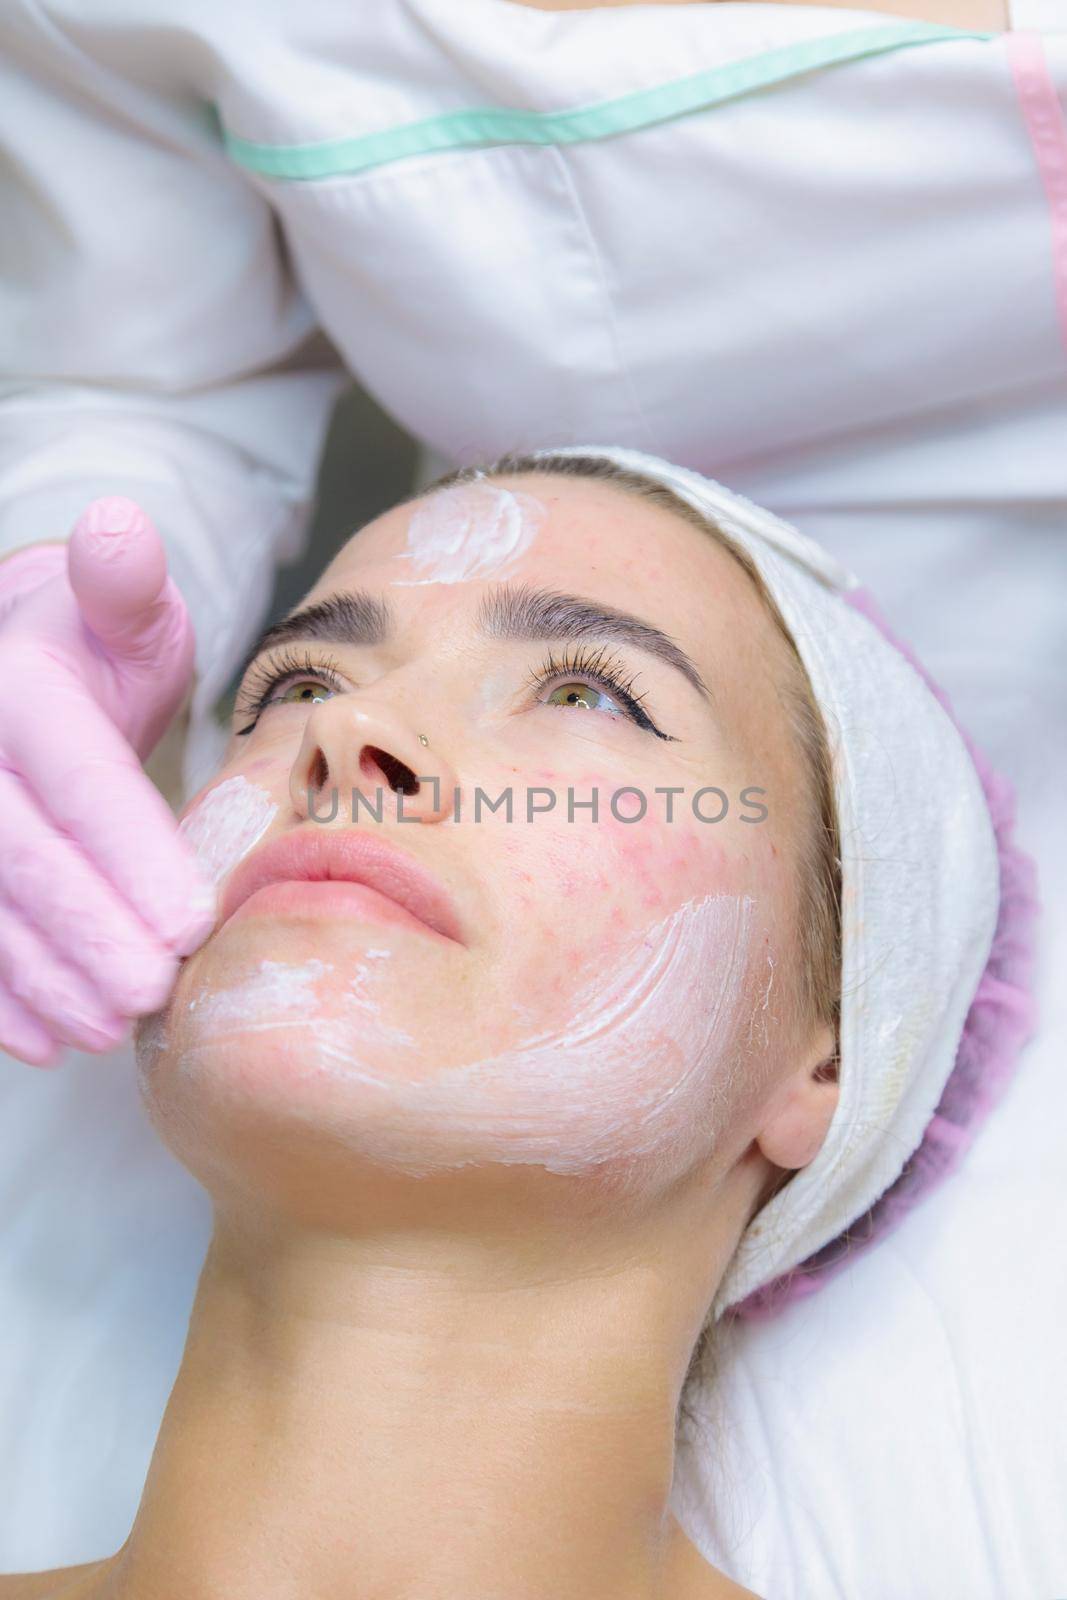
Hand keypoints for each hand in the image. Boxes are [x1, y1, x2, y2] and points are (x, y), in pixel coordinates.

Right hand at [0, 497, 217, 1065]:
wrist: (20, 667)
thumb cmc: (89, 648)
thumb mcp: (120, 609)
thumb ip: (123, 585)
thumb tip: (119, 527)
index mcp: (11, 683)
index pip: (72, 775)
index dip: (127, 851)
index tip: (187, 921)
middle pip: (17, 850)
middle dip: (86, 930)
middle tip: (152, 991)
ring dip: (42, 975)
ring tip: (109, 1027)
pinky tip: (42, 1040)